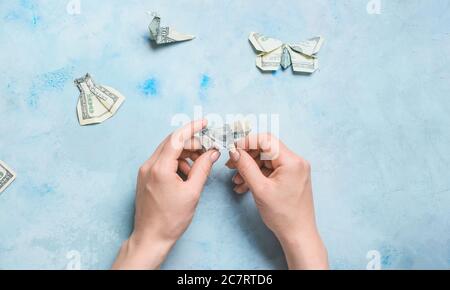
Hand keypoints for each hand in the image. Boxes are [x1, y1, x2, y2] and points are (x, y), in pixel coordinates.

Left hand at [113, 120, 219, 269]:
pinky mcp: (145, 178)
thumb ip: (202, 168)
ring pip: (167, 151)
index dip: (192, 128)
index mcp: (160, 168)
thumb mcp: (192, 192)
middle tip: (207, 146)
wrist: (151, 237)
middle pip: (171, 142)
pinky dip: (176, 162)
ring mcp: (145, 171)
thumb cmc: (171, 219)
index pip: (177, 138)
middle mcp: (149, 166)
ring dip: (184, 153)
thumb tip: (212, 152)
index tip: (204, 122)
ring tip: (199, 164)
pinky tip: (187, 173)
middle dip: (191, 141)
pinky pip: (162, 162)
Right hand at [226, 134, 327, 269]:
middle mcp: (296, 161)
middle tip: (231, 166)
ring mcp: (294, 169)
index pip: (266, 140)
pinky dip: (258, 176)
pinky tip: (245, 186)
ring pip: (266, 161)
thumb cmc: (283, 215)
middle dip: (247, 157)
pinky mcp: (291, 177)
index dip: (247, 142)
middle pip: (266, 149)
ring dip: (250, 168)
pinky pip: (271, 170)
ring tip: (236, 181)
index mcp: (292, 161)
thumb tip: (234, 151)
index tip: (232, 149)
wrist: (298, 234)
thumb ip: (246, 166)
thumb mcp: (259, 189)